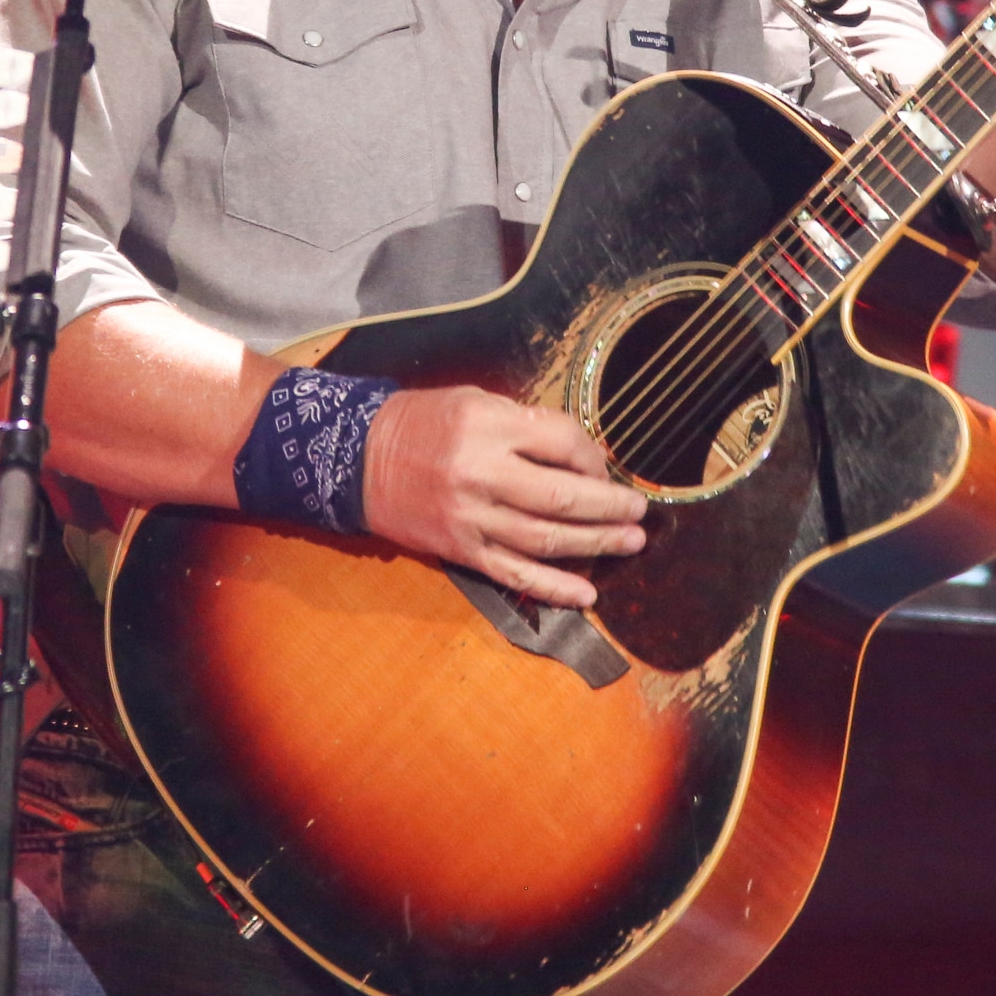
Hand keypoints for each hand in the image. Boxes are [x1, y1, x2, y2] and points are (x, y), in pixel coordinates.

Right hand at [362, 386, 646, 609]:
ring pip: (545, 539)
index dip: (594, 457)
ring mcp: (471, 517)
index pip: (562, 441)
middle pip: (562, 496)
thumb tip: (581, 458)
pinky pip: (514, 574)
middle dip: (609, 506)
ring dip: (595, 544)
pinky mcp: (461, 550)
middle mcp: (481, 472)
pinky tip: (587, 593)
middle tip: (639, 512)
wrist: (356, 459)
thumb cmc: (422, 424)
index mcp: (487, 425)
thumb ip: (526, 426)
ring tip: (630, 543)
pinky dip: (554, 588)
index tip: (605, 467)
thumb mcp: (475, 401)